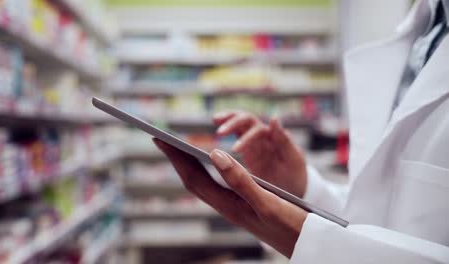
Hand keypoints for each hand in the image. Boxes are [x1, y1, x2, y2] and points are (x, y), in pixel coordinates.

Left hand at [153, 138, 307, 256]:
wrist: (308, 246)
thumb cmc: (290, 226)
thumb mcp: (267, 201)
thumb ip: (240, 179)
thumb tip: (214, 154)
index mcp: (229, 206)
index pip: (194, 178)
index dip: (176, 158)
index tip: (159, 140)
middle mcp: (228, 207)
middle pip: (195, 180)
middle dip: (177, 160)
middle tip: (162, 140)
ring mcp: (235, 208)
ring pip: (205, 184)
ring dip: (190, 165)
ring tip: (180, 150)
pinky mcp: (244, 208)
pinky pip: (217, 187)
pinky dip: (208, 171)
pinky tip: (211, 166)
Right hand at [214, 111, 306, 197]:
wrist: (291, 188)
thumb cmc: (295, 174)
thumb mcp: (294, 161)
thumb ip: (284, 141)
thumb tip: (274, 117)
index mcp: (276, 139)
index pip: (261, 132)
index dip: (248, 136)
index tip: (236, 148)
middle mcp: (265, 135)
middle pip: (248, 121)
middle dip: (233, 124)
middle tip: (220, 134)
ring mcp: (255, 140)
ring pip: (240, 123)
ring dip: (228, 121)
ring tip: (215, 121)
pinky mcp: (246, 146)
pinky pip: (235, 132)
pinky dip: (226, 127)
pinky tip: (216, 129)